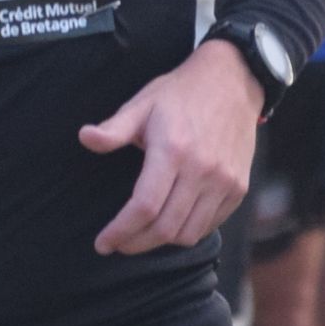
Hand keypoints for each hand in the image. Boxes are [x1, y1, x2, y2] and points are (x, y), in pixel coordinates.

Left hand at [80, 42, 262, 255]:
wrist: (232, 81)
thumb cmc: (180, 94)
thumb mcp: (142, 104)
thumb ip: (114, 128)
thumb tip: (85, 137)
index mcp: (173, 150)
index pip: (144, 206)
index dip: (121, 231)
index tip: (103, 243)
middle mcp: (203, 170)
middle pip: (166, 227)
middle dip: (136, 243)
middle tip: (118, 244)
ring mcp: (225, 181)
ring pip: (189, 233)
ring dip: (161, 242)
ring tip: (140, 236)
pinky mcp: (239, 187)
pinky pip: (211, 225)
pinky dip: (187, 233)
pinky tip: (169, 225)